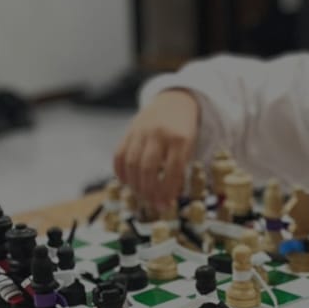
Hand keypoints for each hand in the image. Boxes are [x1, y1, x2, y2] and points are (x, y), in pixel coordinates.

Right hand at [113, 89, 198, 206]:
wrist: (173, 102)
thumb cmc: (183, 131)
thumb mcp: (190, 147)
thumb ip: (179, 168)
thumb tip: (166, 198)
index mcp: (179, 138)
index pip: (172, 170)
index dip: (168, 191)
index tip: (166, 205)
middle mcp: (158, 133)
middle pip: (148, 168)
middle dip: (149, 191)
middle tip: (152, 204)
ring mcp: (140, 131)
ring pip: (131, 163)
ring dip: (134, 185)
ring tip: (141, 196)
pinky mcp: (128, 132)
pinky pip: (119, 156)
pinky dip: (120, 173)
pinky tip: (127, 184)